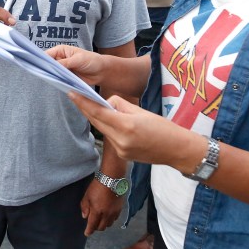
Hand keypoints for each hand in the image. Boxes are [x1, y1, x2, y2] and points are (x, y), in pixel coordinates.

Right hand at [47, 44, 108, 84]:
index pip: (47, 54)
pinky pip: (59, 80)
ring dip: (52, 76)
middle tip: (41, 74)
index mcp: (61, 51)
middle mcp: (60, 59)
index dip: (41, 59)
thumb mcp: (78, 60)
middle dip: (45, 69)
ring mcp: (63, 69)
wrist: (101, 71)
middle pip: (48, 64)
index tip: (37, 65)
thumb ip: (66, 62)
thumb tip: (53, 65)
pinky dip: (58, 82)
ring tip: (47, 79)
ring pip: (53, 73)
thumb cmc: (91, 60)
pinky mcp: (66, 77)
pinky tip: (56, 84)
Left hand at [68, 93, 200, 166]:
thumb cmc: (164, 128)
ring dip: (98, 118)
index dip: (83, 102)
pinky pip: (110, 138)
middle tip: (74, 95)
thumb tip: (107, 103)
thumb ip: (121, 106)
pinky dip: (109, 128)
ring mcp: (120, 150)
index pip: (99, 112)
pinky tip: (111, 121)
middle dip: (86, 108)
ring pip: (103, 130)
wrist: (177, 150)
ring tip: (92, 105)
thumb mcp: (142, 111)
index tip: (72, 93)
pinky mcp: (122, 155)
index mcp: (126, 126)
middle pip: (97, 121)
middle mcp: (120, 140)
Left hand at [81, 180, 123, 235]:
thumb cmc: (97, 186)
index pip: (92, 225)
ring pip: (109, 224)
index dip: (89, 231)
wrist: (112, 179)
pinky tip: (107, 215)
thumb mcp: (87, 195)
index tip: (87, 233)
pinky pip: (115, 219)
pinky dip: (110, 219)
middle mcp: (107, 214)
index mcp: (97, 211)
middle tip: (92, 225)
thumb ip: (85, 207)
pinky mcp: (120, 209)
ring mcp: (114, 212)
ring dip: (104, 224)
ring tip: (100, 220)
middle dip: (96, 228)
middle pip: (102, 227)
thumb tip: (85, 216)